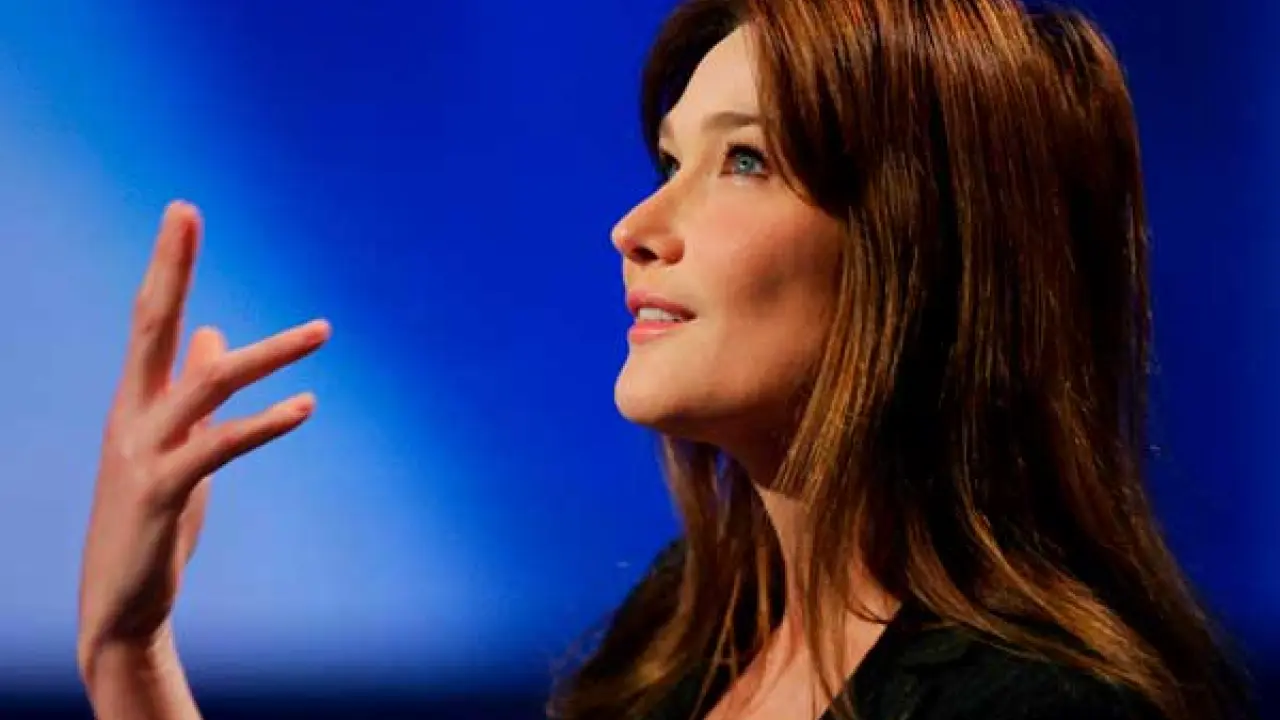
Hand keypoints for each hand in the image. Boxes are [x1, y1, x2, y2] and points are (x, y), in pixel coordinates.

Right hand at [78, 201, 330, 671]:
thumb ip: (195, 391)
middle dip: (169, 267)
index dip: (167, 265)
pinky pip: (218, 447)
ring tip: (322, 330)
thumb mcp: (180, 445)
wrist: (120, 602)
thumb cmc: (154, 518)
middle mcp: (130, 416)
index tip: (182, 213)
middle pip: (148, 326)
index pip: (148, 318)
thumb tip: (213, 332)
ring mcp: (141, 454)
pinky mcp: (162, 495)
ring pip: (202, 385)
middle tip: (184, 210)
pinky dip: (265, 423)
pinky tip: (306, 405)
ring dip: (267, 354)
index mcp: (135, 400)